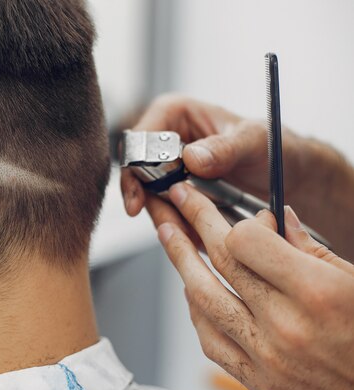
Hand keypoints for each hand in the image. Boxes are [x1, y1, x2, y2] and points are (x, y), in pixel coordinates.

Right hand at [121, 94, 353, 259]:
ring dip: (162, 217)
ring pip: (147, 198)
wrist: (294, 177)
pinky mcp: (178, 198)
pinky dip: (175, 228)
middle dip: (143, 199)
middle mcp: (166, 143)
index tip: (139, 196)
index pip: (139, 139)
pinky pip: (166, 215)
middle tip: (157, 219)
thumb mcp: (255, 142)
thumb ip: (224, 148)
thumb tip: (191, 157)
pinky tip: (193, 235)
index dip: (134, 167)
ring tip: (186, 230)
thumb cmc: (276, 146)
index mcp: (176, 115)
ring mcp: (170, 173)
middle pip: (135, 172)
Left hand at [157, 182, 353, 389]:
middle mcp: (285, 325)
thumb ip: (313, 250)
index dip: (240, 222)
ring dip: (180, 259)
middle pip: (221, 261)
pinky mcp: (258, 381)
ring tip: (168, 232)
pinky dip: (195, 310)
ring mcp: (266, 357)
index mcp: (316, 293)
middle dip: (194, 220)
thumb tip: (277, 217)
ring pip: (203, 297)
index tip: (244, 216)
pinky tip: (190, 289)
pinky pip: (210, 340)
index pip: (246, 242)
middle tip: (179, 197)